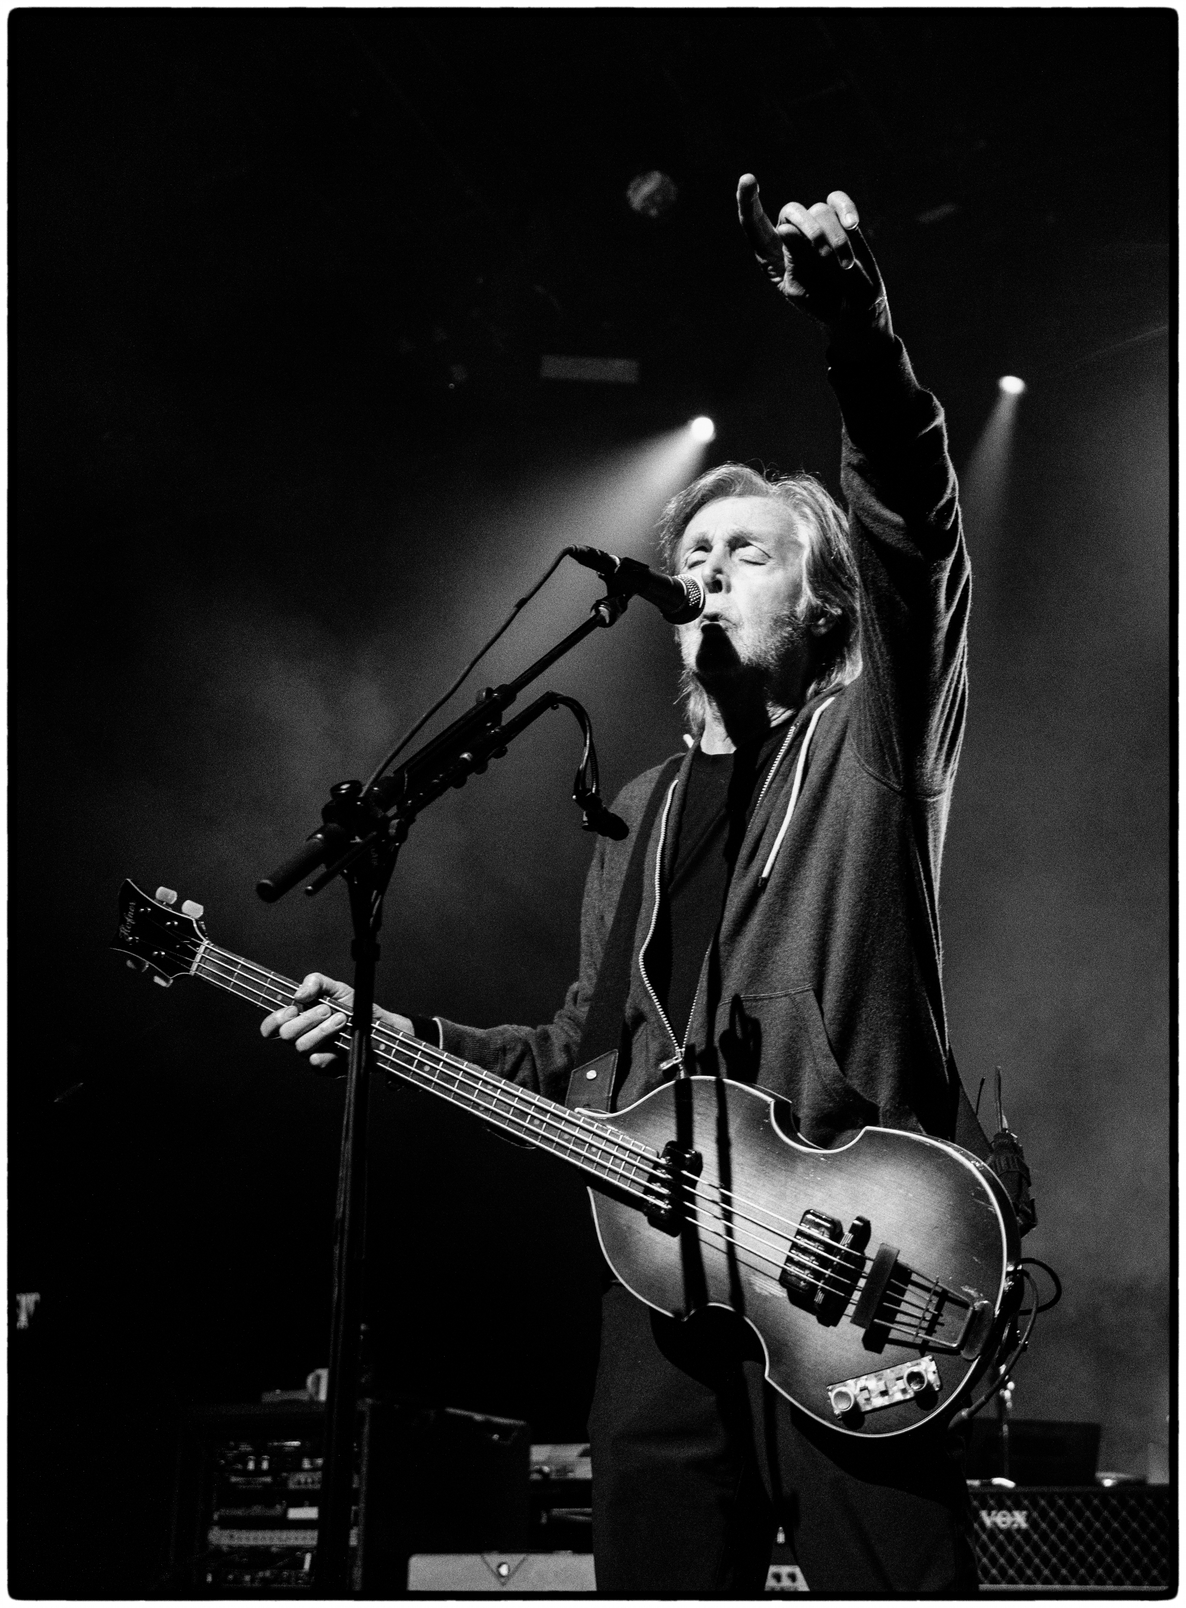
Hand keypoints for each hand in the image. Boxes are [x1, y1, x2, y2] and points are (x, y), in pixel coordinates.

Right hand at [260, 972, 413, 1070]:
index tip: (292, 1010)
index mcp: (298, 1019)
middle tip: (327, 1010)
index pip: (271, 1027)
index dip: (274, 1021)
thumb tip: (299, 994)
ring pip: (302, 1047)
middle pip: (287, 1034)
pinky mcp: (327, 1069)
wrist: (379, 1026)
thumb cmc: (354, 1007)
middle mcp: (302, 1038)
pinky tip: (340, 1044)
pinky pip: (318, 1065)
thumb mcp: (336, 988)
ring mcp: (313, 1053)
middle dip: (307, 1019)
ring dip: (323, 1030)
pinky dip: (328, 1054)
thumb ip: (316, 982)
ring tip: (343, 1020)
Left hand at [736, 174, 891, 343]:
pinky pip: (837, 201)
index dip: (747, 201)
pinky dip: (846, 209)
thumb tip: (786, 227)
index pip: (753, 224)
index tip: (748, 180)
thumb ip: (793, 260)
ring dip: (835, 239)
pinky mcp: (840, 221)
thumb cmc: (820, 303)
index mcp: (770, 254)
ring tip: (844, 265)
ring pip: (819, 210)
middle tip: (824, 256)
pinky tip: (852, 224)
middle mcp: (790, 235)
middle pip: (790, 211)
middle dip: (809, 231)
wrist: (853, 309)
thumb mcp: (800, 289)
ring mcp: (815, 225)